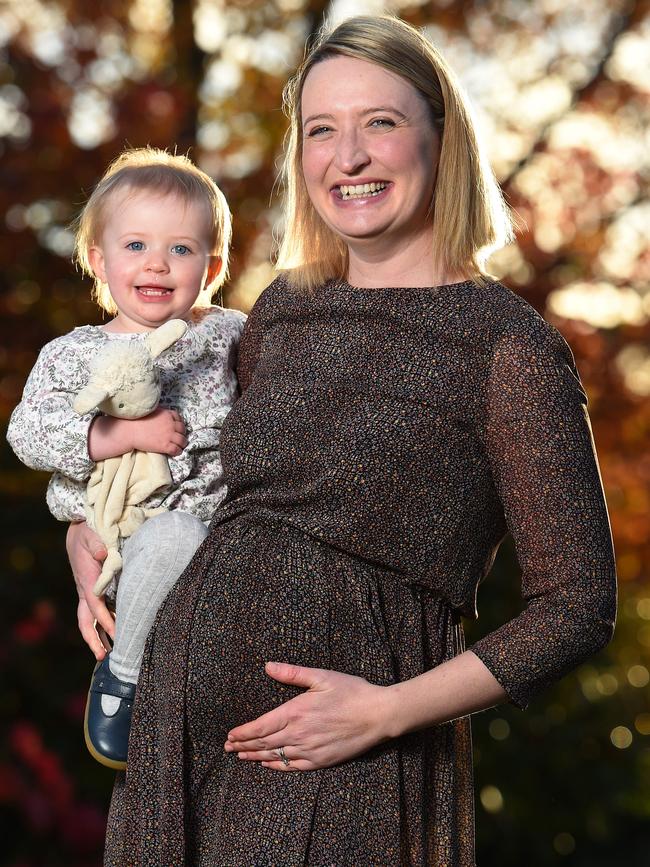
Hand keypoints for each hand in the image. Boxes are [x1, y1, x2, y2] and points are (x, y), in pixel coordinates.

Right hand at [66, 521, 114, 658]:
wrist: (80, 531)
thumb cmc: (88, 532)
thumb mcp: (92, 533)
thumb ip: (98, 542)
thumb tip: (104, 553)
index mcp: (86, 579)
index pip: (95, 603)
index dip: (105, 618)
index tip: (115, 632)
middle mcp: (85, 589)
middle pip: (86, 620)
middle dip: (93, 639)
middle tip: (104, 656)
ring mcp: (89, 591)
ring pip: (90, 619)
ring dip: (99, 636)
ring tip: (110, 655)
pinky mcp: (95, 590)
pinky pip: (99, 611)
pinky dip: (105, 624)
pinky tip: (116, 634)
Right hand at [128, 408, 186, 455]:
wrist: (129, 431)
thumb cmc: (136, 420)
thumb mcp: (151, 410)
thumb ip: (159, 412)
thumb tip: (162, 414)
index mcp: (167, 414)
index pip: (178, 418)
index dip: (179, 424)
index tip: (177, 428)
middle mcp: (170, 424)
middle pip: (182, 429)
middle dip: (182, 434)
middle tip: (179, 437)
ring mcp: (169, 435)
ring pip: (182, 440)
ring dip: (182, 444)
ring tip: (180, 446)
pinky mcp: (165, 445)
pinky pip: (176, 450)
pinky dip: (178, 451)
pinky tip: (176, 452)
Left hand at [224, 662, 392, 771]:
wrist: (377, 715)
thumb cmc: (351, 691)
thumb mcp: (320, 676)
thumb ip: (292, 673)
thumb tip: (268, 666)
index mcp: (295, 711)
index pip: (260, 726)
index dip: (243, 732)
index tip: (230, 735)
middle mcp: (298, 734)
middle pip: (264, 742)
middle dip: (244, 745)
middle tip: (228, 748)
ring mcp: (309, 750)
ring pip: (275, 755)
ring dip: (256, 756)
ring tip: (242, 756)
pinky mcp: (320, 760)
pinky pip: (293, 766)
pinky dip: (276, 765)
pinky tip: (268, 764)